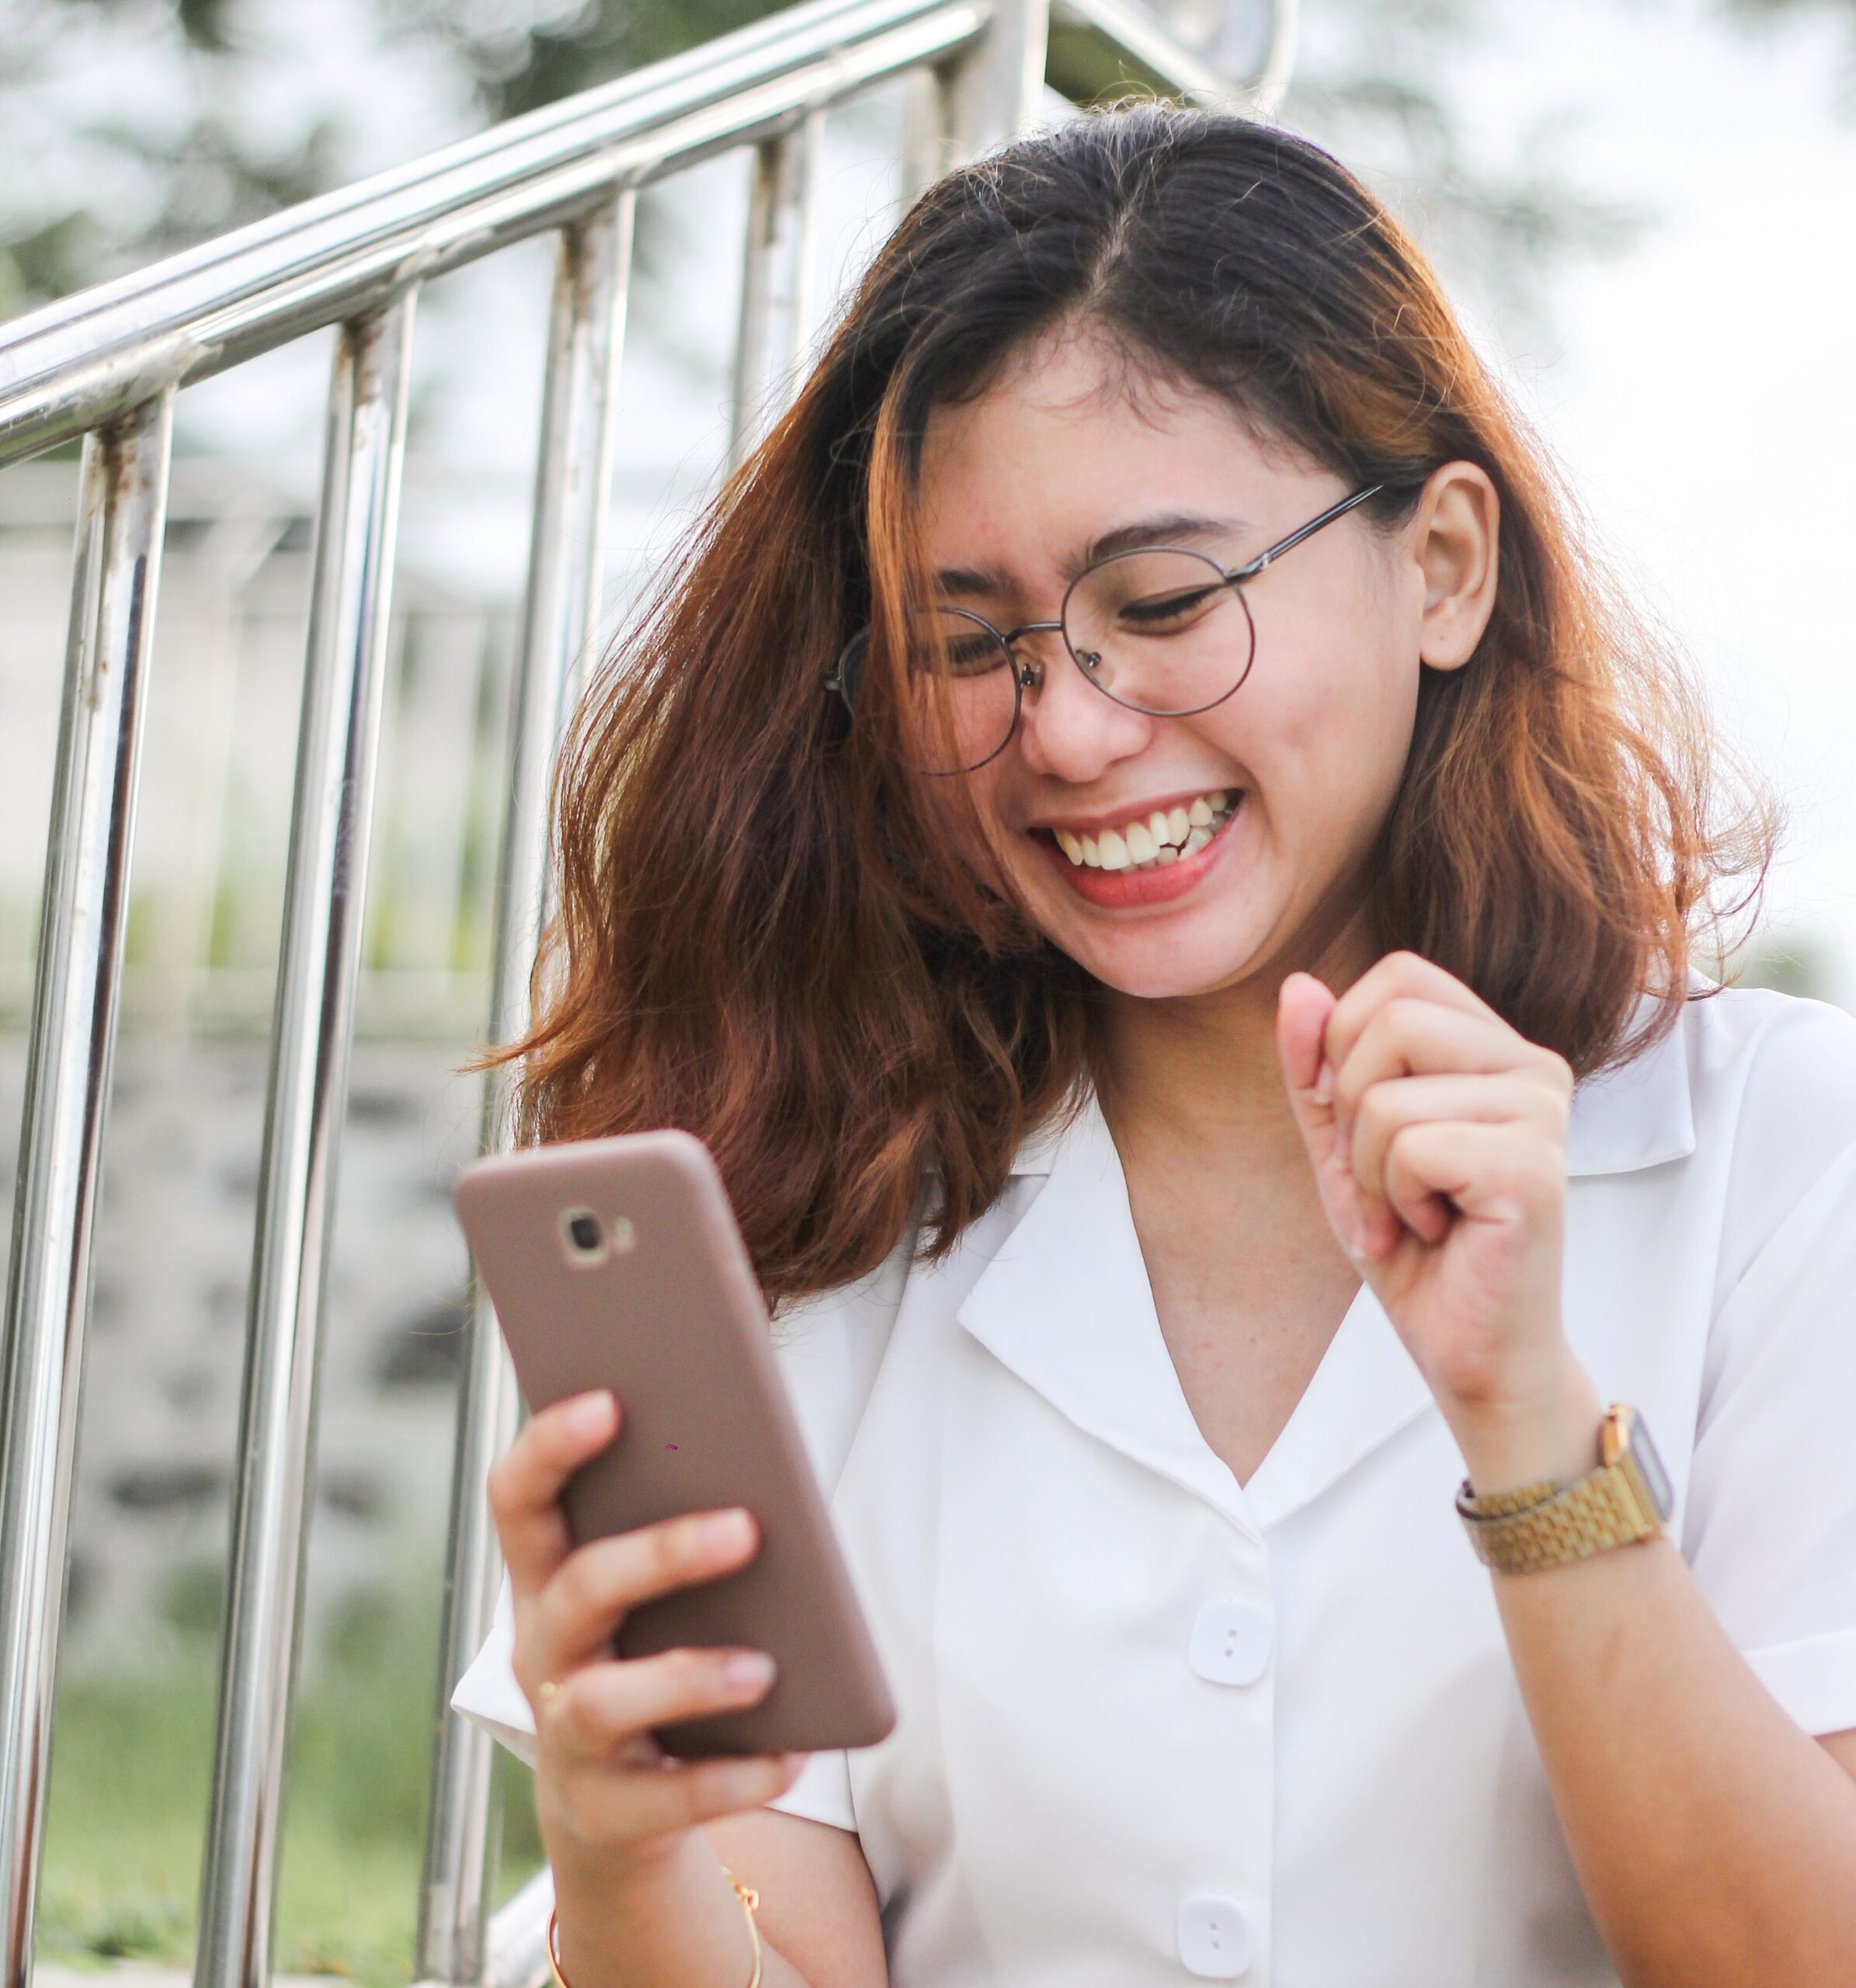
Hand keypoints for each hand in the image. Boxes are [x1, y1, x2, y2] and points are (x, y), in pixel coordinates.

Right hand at [486, 1390, 809, 1887]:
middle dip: (658, 1555)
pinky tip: (792, 1750)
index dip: (551, 1447)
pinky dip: (734, 1776)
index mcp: (547, 1577)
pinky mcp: (610, 1814)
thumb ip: (678, 1518)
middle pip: (578, 1590)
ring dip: (688, 1677)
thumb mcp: (650, 1590)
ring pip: (604, 1701)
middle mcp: (544, 1652)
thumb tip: (758, 1454)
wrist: (615, 1809)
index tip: (610, 1400)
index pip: (519, 1498)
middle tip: (745, 1527)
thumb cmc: (647, 1655)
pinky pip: (669, 1799)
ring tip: (764, 1667)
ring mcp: (568, 1739)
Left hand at [1276, 952, 1598, 1482]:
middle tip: (1384, 1180)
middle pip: (1390, 1020)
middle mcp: (1533, 1064)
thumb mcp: (1342, 1145)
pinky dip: (1395, 1201)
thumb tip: (1297, 985)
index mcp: (1494, 1047)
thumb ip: (1317, 1068)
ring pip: (1390, 1095)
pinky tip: (1437, 1232)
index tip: (1357, 1125)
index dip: (1345, 1043)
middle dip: (1351, 1112)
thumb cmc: (1413, 1245)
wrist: (1468, 1348)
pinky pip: (1412, 1148)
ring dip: (1370, 1172)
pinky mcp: (1535, 1167)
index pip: (1400, 977)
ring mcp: (1543, 1111)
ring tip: (1412, 1213)